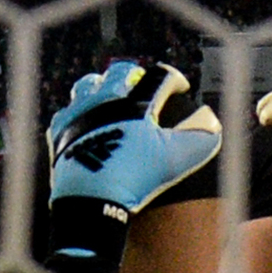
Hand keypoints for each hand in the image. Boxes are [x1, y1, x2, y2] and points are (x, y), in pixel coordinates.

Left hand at [47, 60, 221, 212]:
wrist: (90, 200)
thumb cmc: (135, 178)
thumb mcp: (175, 161)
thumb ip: (200, 140)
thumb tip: (212, 125)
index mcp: (135, 102)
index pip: (159, 77)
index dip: (174, 80)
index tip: (181, 87)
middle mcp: (104, 99)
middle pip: (121, 72)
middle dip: (137, 75)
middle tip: (144, 83)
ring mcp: (78, 113)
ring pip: (89, 85)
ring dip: (102, 86)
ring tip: (109, 95)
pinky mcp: (59, 132)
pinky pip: (66, 113)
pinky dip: (78, 113)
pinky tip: (84, 123)